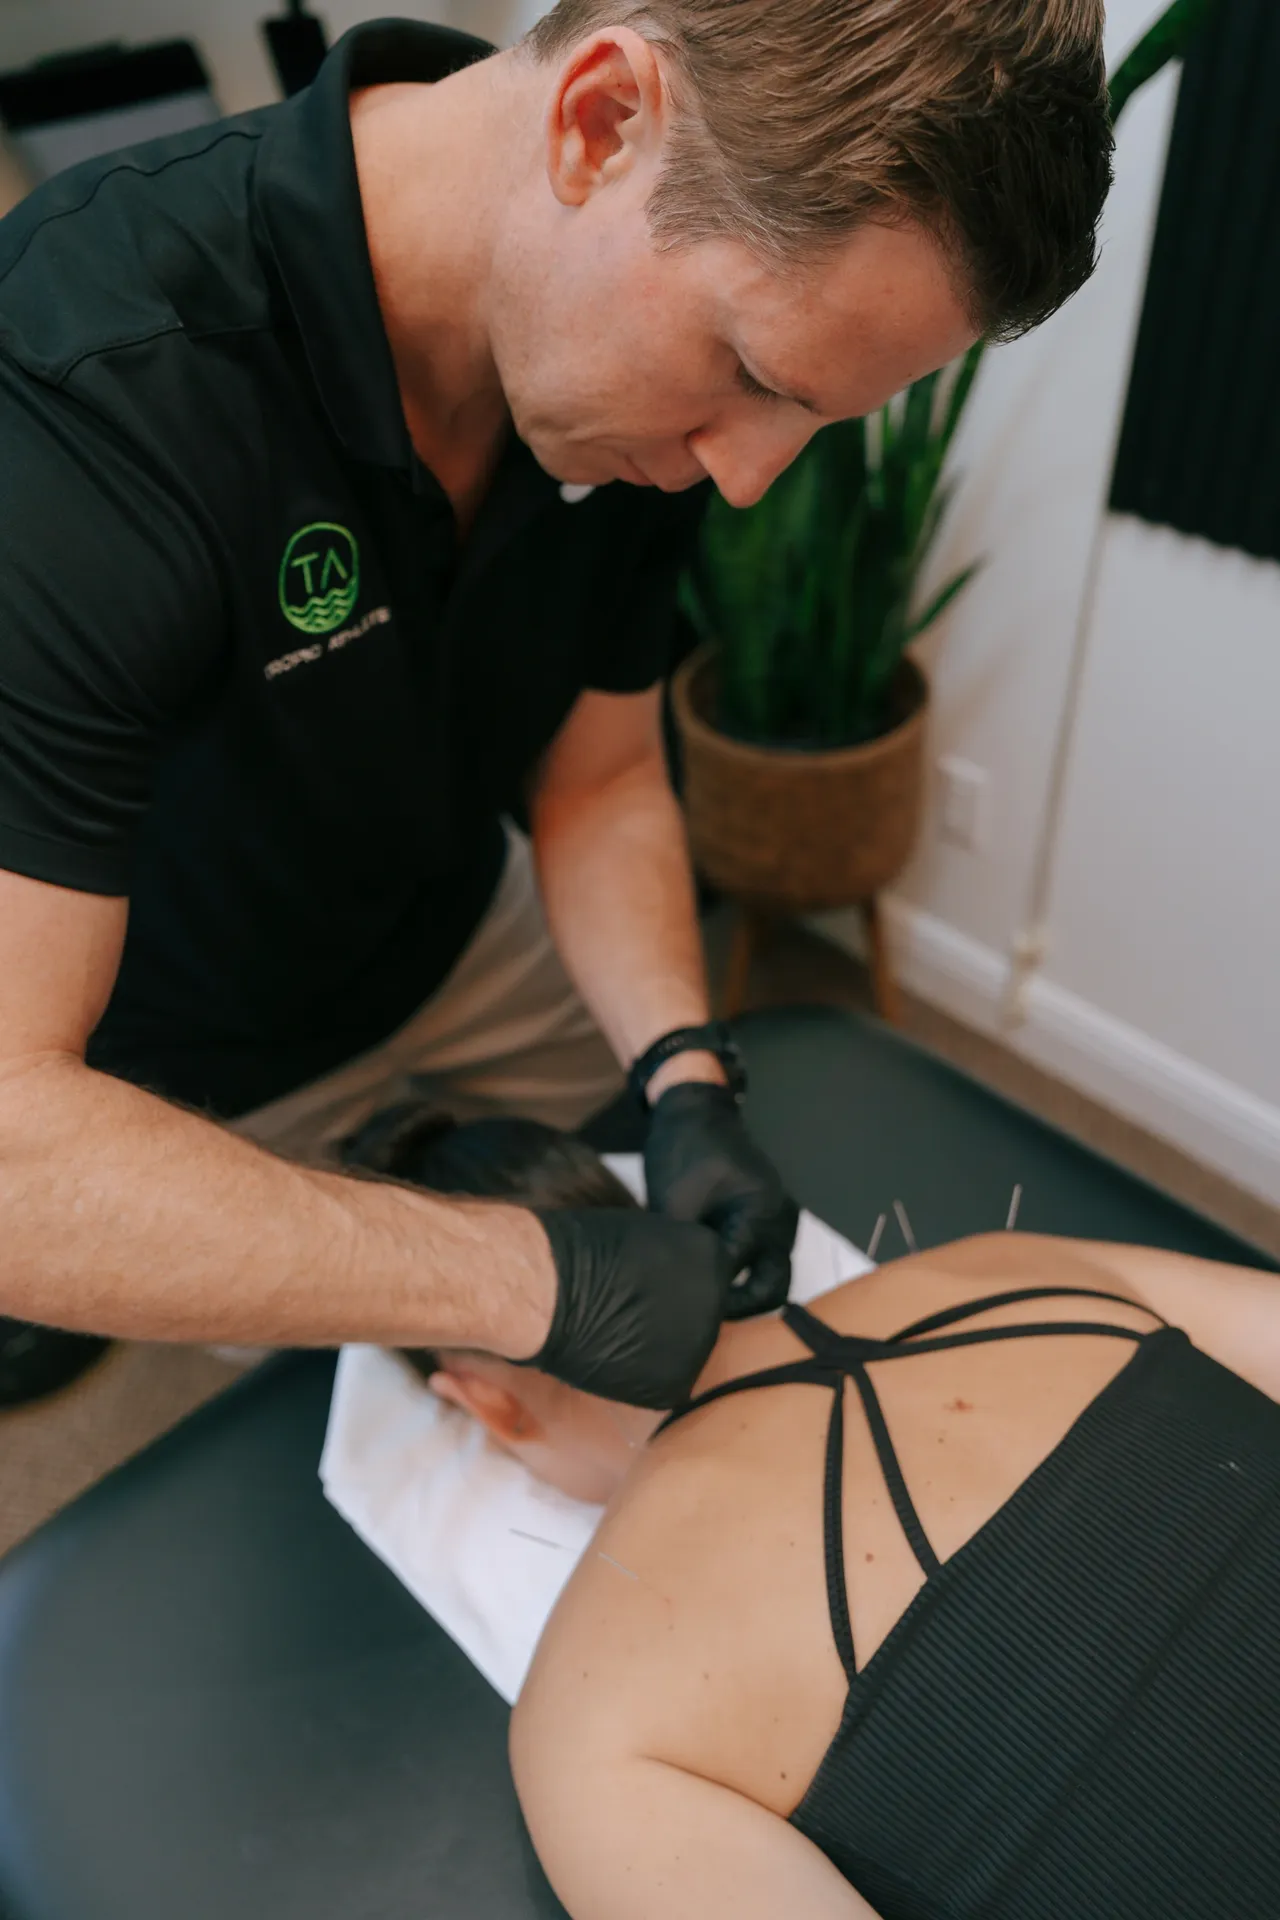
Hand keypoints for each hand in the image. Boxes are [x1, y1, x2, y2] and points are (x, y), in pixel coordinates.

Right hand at [528, 1208, 731, 1408]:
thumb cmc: (580, 1250)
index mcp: (713, 1256)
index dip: (674, 1282)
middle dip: (673, 1316)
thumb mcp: (643, 1235)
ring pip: (683, 1353)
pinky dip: (641, 1378)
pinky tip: (614, 1358)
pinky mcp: (675, 1385)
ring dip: (658, 1348)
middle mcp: (718, 1302)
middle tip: (632, 1311)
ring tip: (619, 1335)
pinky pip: (663, 1384)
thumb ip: (671, 1258)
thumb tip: (672, 1274)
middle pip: (701, 1316)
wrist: (548, 1292)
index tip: (647, 1283)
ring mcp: (700, 1347)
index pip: (708, 1275)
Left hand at [644, 1083, 798, 1317]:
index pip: (749, 1282)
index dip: (718, 1303)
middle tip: (704, 1313)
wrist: (692, 1109)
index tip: (688, 1313)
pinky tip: (710, 1273)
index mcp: (763, 1215)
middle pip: (775, 1286)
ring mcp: (779, 1216)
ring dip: (744, 1290)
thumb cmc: (683, 1153)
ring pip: (771, 1272)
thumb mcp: (677, 1207)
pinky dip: (743, 1271)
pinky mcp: (766, 1213)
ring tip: (704, 1296)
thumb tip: (682, 1294)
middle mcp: (782, 1220)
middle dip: (743, 1307)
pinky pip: (764, 1254)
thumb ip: (686, 1252)